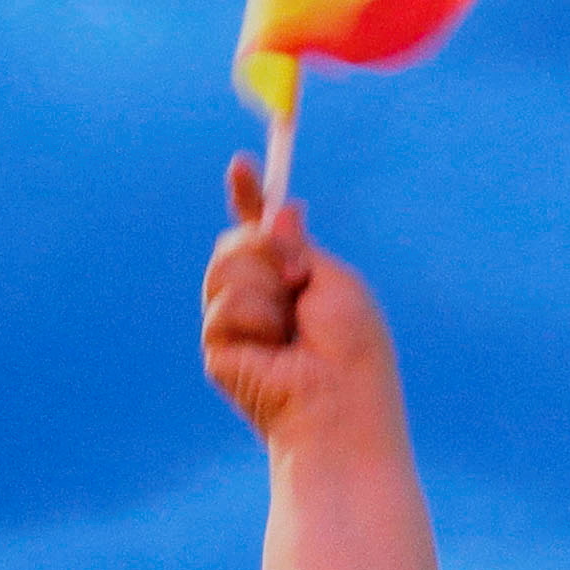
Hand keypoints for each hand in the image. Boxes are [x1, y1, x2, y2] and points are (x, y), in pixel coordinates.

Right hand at [199, 160, 402, 459]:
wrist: (336, 403)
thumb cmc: (351, 349)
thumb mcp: (334, 280)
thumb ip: (301, 246)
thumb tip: (285, 207)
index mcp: (294, 281)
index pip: (261, 233)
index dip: (249, 199)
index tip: (241, 165)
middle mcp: (262, 299)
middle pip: (236, 239)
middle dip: (266, 247)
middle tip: (299, 281)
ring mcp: (236, 323)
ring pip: (225, 264)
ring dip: (266, 286)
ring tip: (291, 327)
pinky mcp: (218, 347)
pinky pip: (224, 302)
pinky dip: (257, 318)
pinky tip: (273, 350)